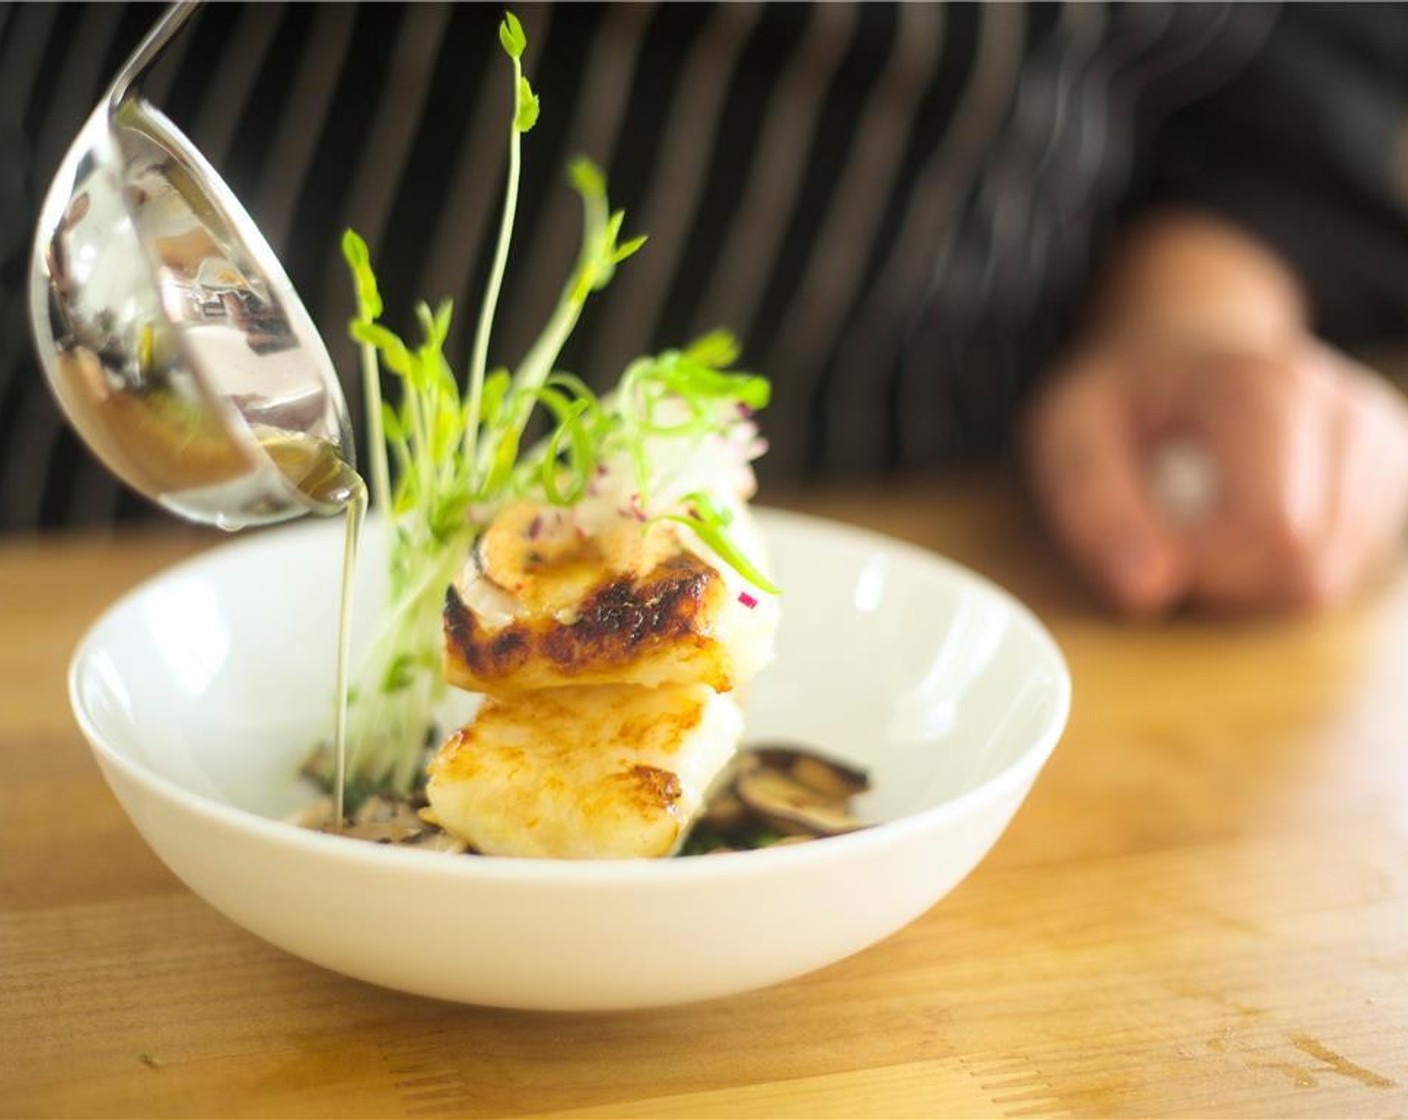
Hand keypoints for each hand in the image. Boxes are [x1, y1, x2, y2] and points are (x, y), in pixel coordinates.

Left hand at [1023, 335, 1407, 614]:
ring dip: (1247, 586)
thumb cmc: (1118, 396)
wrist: (1178, 350)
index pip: (1272, 529)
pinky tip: (1240, 530)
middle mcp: (1342, 407)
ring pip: (1327, 583)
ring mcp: (1377, 440)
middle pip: (1306, 569)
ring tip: (1199, 528)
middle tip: (1164, 539)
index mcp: (1264, 386)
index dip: (1201, 566)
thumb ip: (1092, 507)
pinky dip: (1278, 576)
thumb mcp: (1067, 433)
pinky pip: (1341, 574)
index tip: (1142, 544)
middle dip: (1221, 583)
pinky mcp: (1390, 473)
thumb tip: (1144, 590)